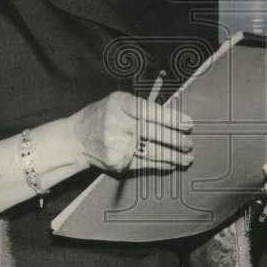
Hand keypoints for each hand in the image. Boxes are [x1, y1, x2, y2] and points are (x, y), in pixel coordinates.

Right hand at [72, 91, 193, 173]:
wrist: (76, 139)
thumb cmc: (103, 115)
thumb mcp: (118, 101)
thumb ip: (142, 105)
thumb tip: (174, 115)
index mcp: (120, 104)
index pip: (151, 111)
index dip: (172, 118)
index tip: (189, 124)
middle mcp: (118, 124)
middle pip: (154, 133)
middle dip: (177, 140)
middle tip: (190, 143)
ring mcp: (117, 145)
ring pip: (153, 151)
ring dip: (174, 156)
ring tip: (187, 157)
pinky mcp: (117, 162)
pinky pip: (145, 164)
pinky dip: (160, 165)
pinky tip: (171, 164)